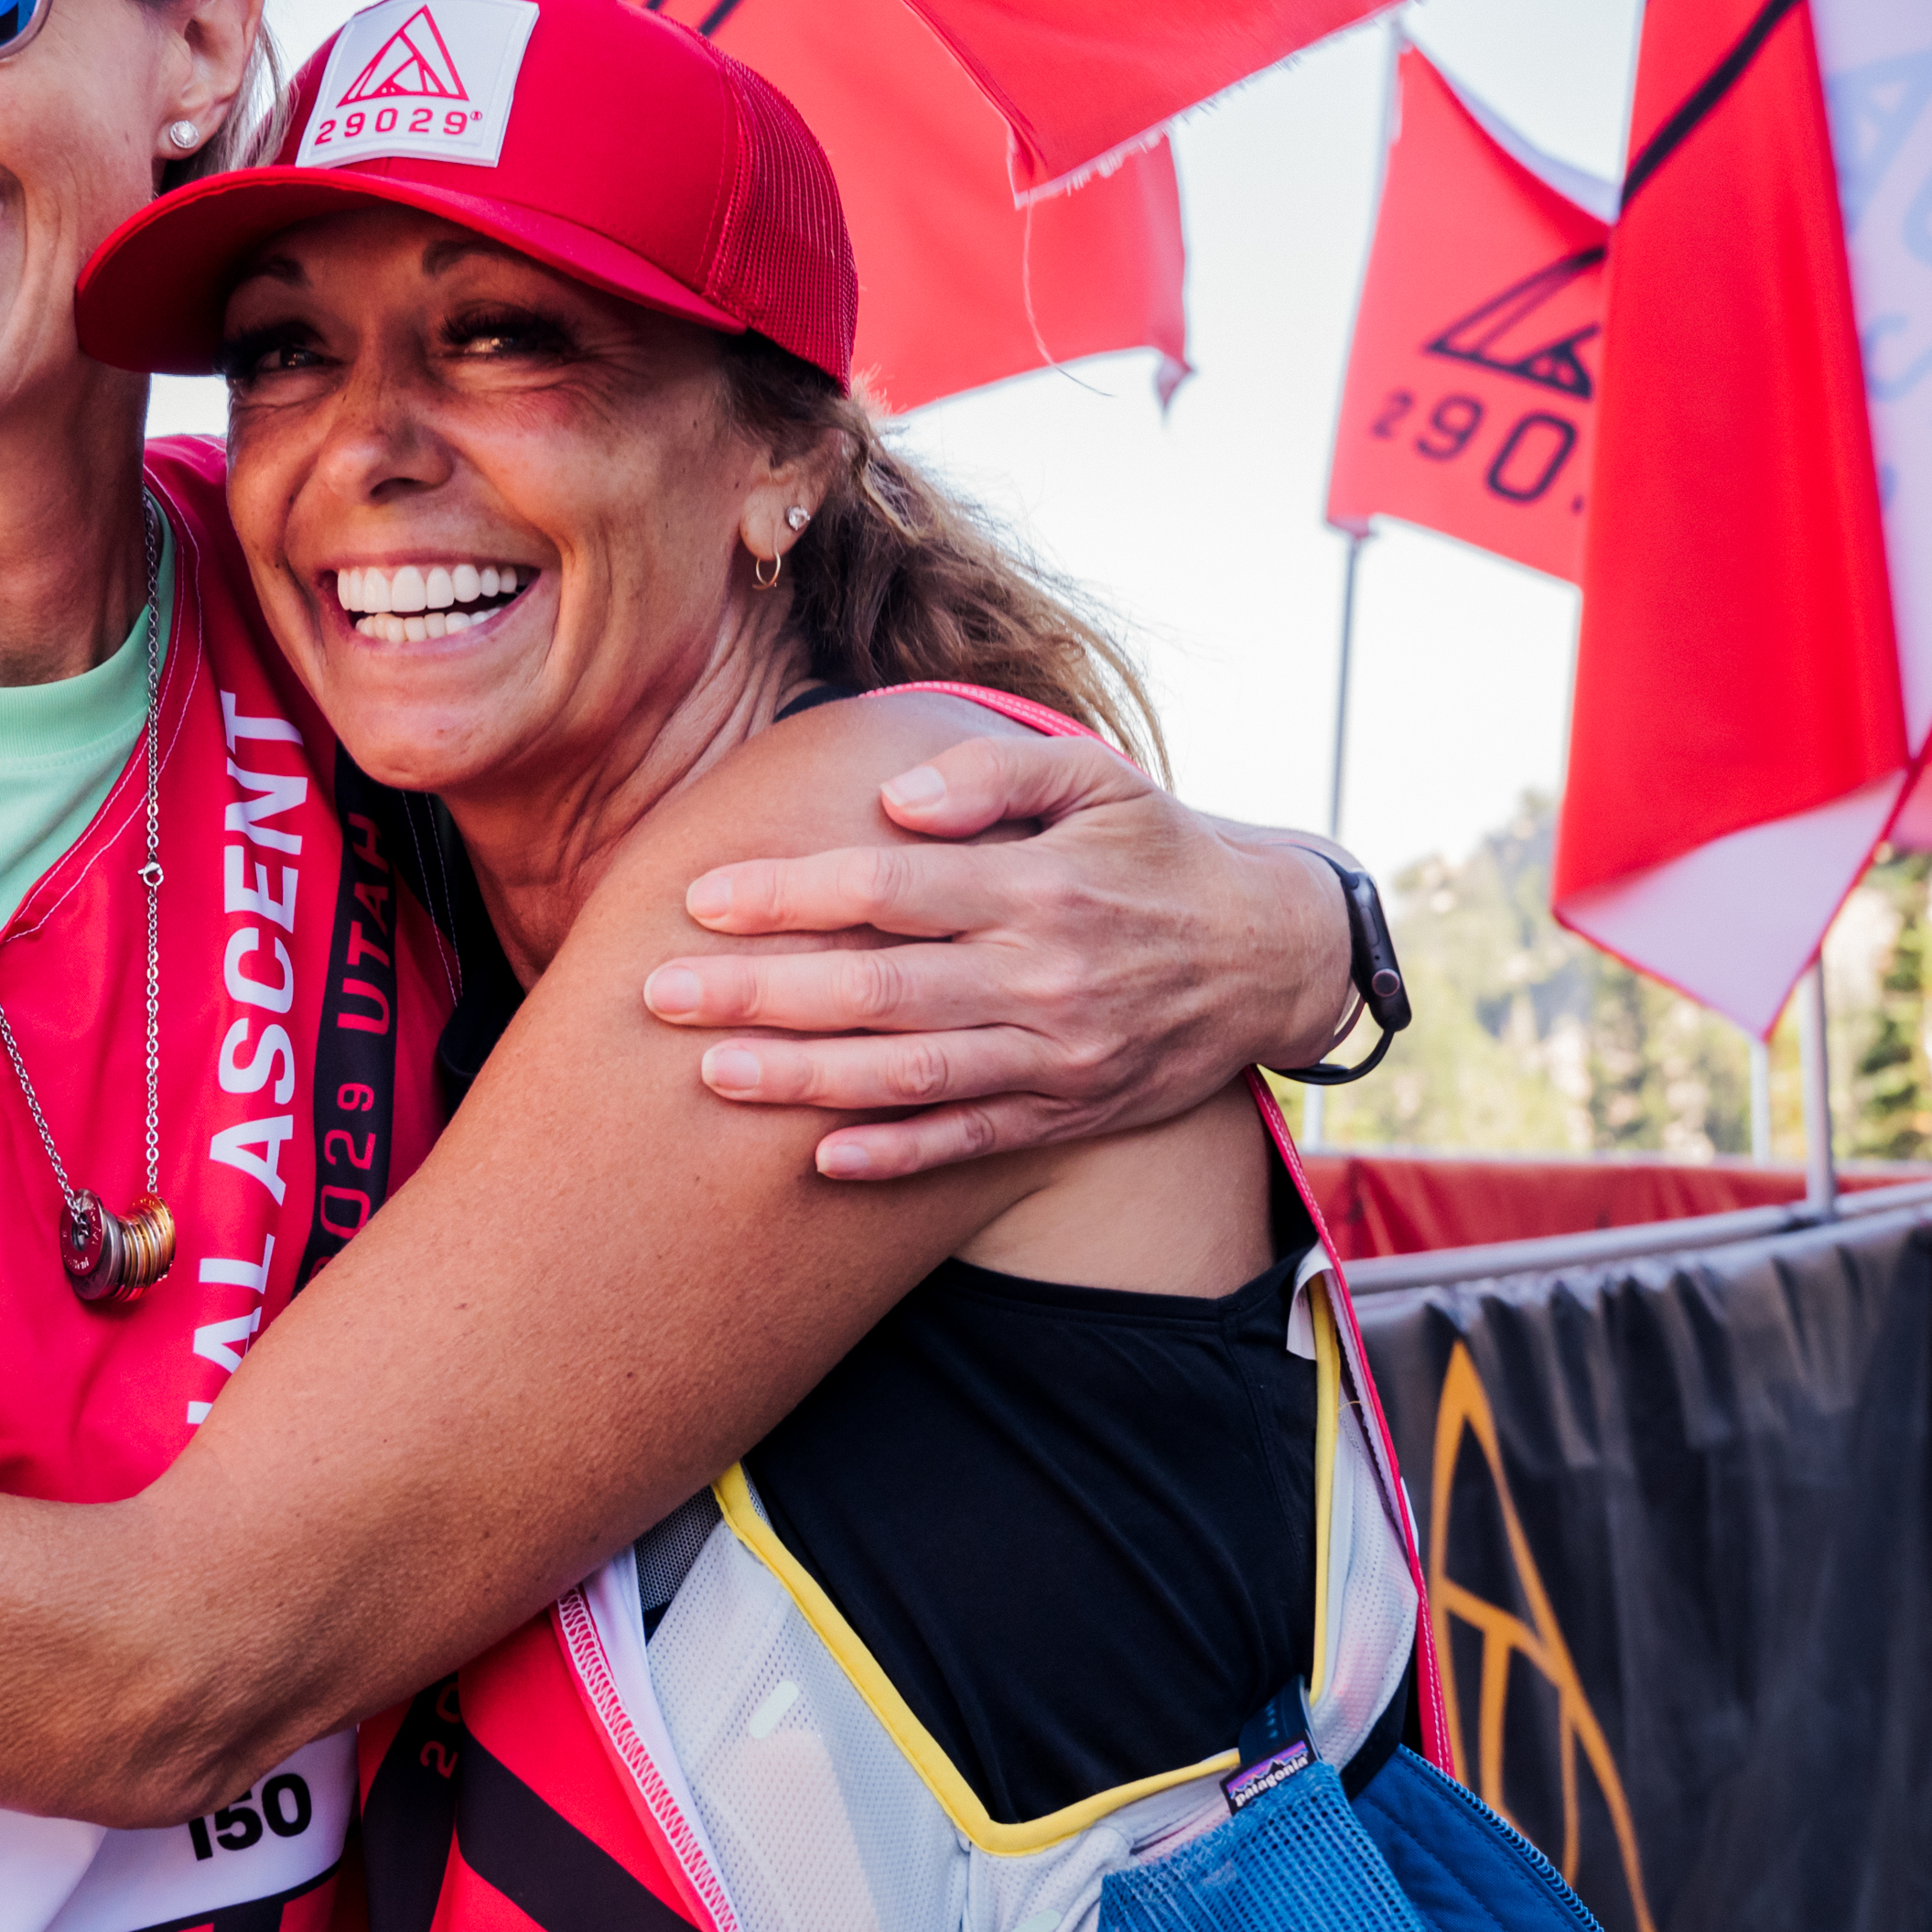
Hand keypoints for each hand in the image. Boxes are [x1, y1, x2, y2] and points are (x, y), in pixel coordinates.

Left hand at [651, 732, 1353, 1176]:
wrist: (1271, 953)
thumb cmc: (1157, 849)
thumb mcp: (1099, 777)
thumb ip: (993, 775)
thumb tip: (893, 800)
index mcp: (1037, 886)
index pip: (888, 892)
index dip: (789, 896)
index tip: (703, 898)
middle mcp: (1042, 975)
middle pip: (878, 990)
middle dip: (761, 994)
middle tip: (660, 993)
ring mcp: (1056, 1054)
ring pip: (911, 1075)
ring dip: (804, 1079)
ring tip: (713, 1072)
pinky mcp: (1068, 1112)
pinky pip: (970, 1140)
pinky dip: (896, 1155)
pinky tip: (820, 1157)